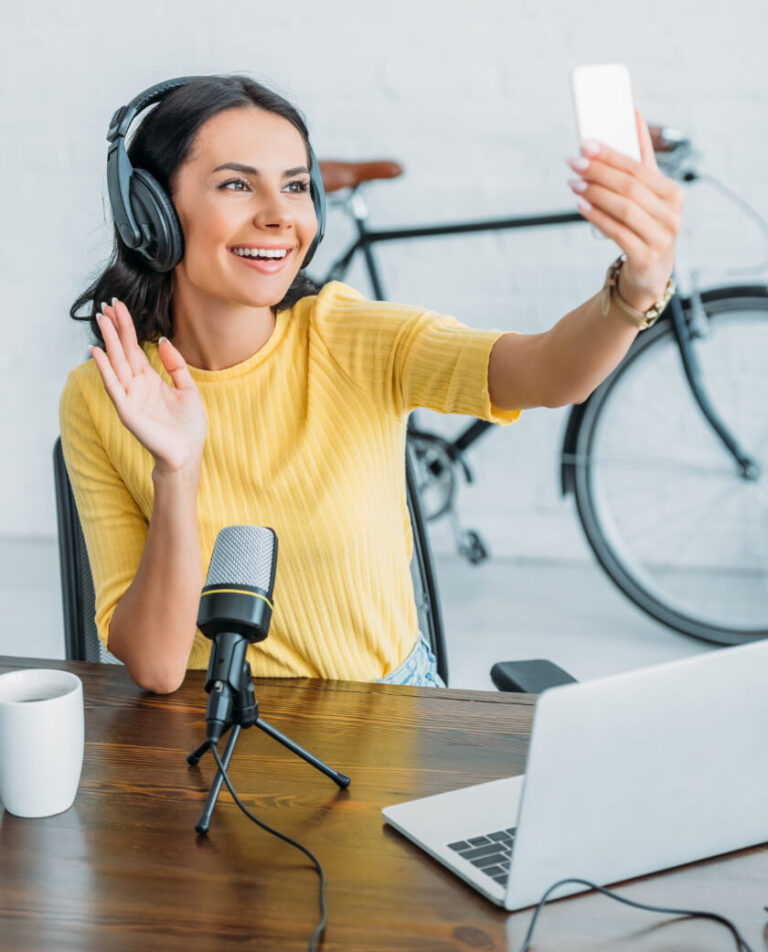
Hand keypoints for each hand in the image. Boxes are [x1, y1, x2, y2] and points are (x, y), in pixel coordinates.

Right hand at [89, 299, 207, 474]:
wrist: (187, 453)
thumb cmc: (188, 426)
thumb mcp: (188, 389)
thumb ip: (176, 365)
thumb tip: (163, 340)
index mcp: (150, 380)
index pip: (134, 348)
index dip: (127, 327)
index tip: (119, 306)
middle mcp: (137, 385)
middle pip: (123, 350)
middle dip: (115, 327)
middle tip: (106, 304)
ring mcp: (130, 396)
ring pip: (116, 363)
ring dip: (108, 341)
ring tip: (101, 319)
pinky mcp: (127, 410)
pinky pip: (113, 385)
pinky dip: (104, 368)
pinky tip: (96, 351)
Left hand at [567, 111, 683, 310]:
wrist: (650, 274)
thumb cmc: (646, 226)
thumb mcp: (649, 194)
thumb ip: (643, 158)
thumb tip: (634, 115)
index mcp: (673, 193)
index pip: (639, 168)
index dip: (611, 155)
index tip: (586, 144)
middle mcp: (672, 215)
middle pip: (630, 187)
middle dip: (599, 172)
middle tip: (574, 162)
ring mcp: (661, 237)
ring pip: (623, 208)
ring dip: (594, 193)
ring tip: (573, 183)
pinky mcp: (645, 257)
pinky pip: (616, 232)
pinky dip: (596, 216)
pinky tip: (580, 205)